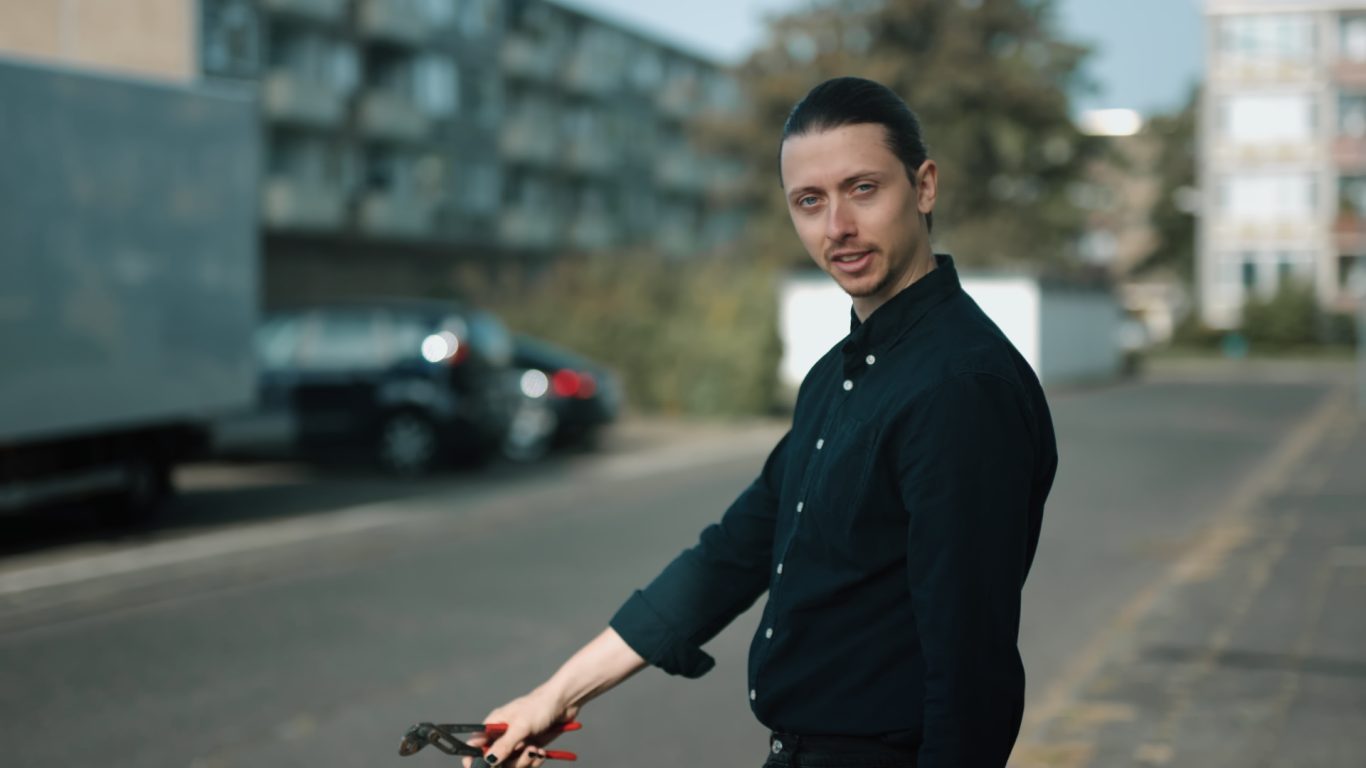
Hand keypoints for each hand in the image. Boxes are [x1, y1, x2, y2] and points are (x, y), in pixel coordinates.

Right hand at [460, 688, 580, 767]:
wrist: (564, 703)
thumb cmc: (540, 707)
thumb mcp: (521, 725)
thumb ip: (505, 744)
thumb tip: (488, 760)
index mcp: (494, 725)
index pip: (475, 745)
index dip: (473, 758)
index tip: (475, 767)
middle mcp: (502, 736)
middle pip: (494, 761)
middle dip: (509, 762)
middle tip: (525, 751)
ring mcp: (516, 744)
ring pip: (511, 765)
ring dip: (525, 761)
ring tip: (536, 749)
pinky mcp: (529, 749)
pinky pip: (526, 764)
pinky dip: (534, 761)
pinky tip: (541, 752)